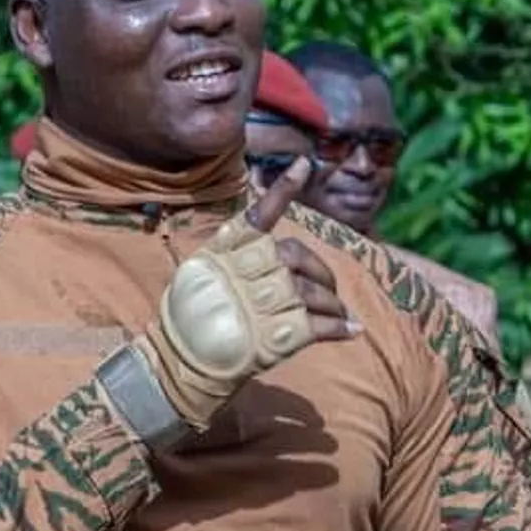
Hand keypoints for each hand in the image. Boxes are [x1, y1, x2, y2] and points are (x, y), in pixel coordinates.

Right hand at [136, 157, 357, 429]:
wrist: (178, 365)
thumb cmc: (188, 322)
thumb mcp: (200, 276)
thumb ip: (232, 259)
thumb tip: (270, 254)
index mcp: (222, 253)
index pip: (256, 215)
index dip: (282, 189)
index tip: (305, 164)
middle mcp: (241, 272)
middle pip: (295, 256)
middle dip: (319, 270)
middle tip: (329, 288)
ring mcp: (257, 303)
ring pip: (311, 291)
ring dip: (331, 303)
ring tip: (339, 314)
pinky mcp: (273, 336)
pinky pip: (317, 325)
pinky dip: (338, 327)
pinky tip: (352, 329)